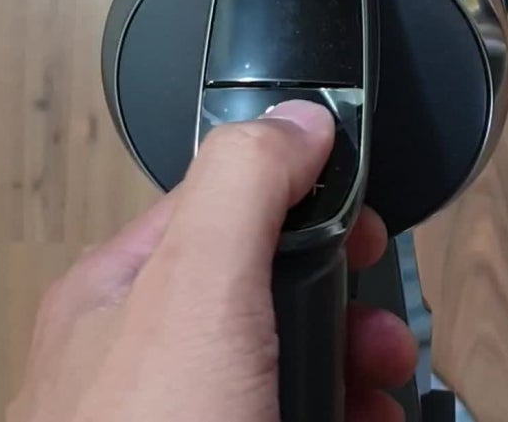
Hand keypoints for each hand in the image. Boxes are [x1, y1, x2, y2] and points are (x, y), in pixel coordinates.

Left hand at [9, 100, 416, 420]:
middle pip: (265, 298)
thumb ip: (242, 186)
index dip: (301, 201)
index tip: (364, 223)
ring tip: (388, 397)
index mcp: (119, 295)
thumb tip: (297, 116)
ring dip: (353, 376)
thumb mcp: (193, 292)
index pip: (221, 205)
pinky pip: (292, 419)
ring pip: (284, 374)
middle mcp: (142, 368)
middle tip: (388, 338)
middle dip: (343, 309)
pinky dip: (342, 418)